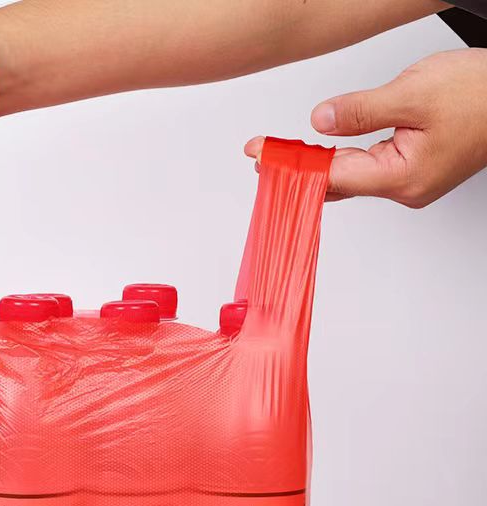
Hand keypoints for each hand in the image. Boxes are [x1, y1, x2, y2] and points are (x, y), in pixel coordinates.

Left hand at [245, 49, 486, 206]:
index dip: (292, 166)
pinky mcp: (413, 170)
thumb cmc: (481, 95)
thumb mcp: (414, 93)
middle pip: (337, 183)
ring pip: (351, 177)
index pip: (331, 177)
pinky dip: (341, 161)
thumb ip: (361, 110)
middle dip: (297, 170)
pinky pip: (366, 169)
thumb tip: (321, 121)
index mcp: (400, 177)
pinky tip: (321, 155)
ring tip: (282, 155)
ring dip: (318, 165)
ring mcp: (408, 182)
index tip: (262, 156)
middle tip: (263, 155)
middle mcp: (403, 189)